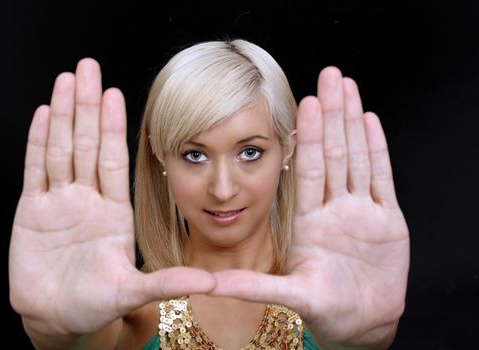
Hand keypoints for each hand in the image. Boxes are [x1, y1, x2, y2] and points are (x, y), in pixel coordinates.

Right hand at [9, 59, 214, 336]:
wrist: (59, 319)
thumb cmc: (96, 305)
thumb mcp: (134, 291)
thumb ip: (169, 282)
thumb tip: (212, 283)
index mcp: (114, 211)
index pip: (114, 160)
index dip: (114, 127)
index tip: (117, 95)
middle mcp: (87, 199)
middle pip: (87, 143)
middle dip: (87, 106)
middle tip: (89, 67)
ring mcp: (58, 202)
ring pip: (61, 148)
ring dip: (63, 115)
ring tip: (67, 80)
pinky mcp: (31, 212)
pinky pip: (34, 170)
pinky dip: (36, 142)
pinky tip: (43, 114)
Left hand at [210, 67, 409, 346]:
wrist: (362, 324)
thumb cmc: (325, 312)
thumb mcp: (288, 295)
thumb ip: (251, 286)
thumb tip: (206, 286)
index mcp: (307, 221)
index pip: (306, 170)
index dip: (306, 137)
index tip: (304, 104)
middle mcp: (333, 209)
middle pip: (332, 153)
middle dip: (332, 114)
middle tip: (329, 74)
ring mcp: (361, 212)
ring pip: (356, 157)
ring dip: (353, 121)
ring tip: (349, 85)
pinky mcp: (388, 220)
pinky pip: (382, 178)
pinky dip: (378, 149)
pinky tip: (371, 120)